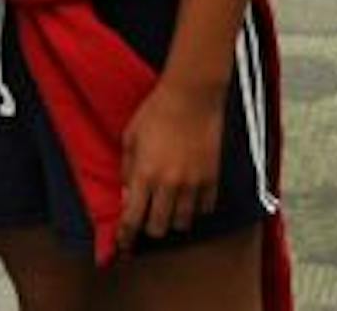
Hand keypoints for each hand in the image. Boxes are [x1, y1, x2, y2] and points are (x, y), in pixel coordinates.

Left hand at [118, 78, 224, 248]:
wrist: (192, 94)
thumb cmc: (157, 111)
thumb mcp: (130, 137)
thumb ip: (127, 170)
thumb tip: (127, 195)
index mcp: (145, 174)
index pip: (132, 219)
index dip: (125, 236)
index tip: (124, 242)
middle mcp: (169, 184)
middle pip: (158, 228)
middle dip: (149, 227)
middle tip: (148, 217)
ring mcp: (193, 183)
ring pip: (182, 223)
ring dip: (173, 219)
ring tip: (170, 206)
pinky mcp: (212, 177)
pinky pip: (205, 209)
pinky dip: (196, 208)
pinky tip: (190, 197)